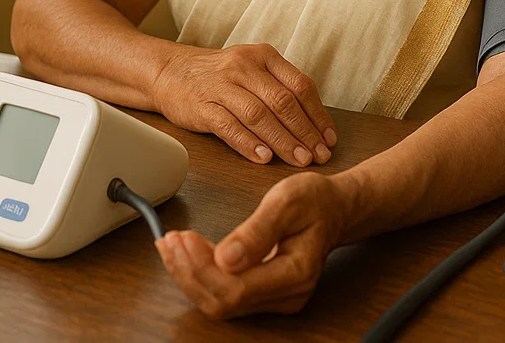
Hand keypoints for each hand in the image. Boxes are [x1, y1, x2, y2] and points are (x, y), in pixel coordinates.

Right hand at [152, 43, 336, 166]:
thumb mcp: (253, 69)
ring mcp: (222, 85)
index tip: (329, 138)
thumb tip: (315, 125)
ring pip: (259, 115)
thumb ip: (280, 88)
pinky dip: (248, 143)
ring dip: (282, 141)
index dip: (318, 114)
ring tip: (298, 159)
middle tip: (318, 155)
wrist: (171, 71)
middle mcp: (244, 66)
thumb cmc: (220, 76)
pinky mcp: (202, 105)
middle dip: (305, 132)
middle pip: (282, 101)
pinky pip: (229, 126)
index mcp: (264, 56)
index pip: (300, 85)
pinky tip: (263, 157)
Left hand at [157, 171, 349, 317]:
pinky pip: (225, 295)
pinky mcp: (264, 294)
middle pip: (223, 302)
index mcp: (296, 273)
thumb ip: (257, 231)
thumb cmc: (315, 201)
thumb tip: (225, 258)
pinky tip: (185, 255)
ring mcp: (276, 299)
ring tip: (171, 246)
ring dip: (189, 276)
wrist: (335, 209)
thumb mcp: (287, 200)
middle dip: (189, 273)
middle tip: (169, 240)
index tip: (183, 238)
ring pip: (219, 303)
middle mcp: (287, 295)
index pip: (236, 289)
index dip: (202, 268)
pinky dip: (200, 276)